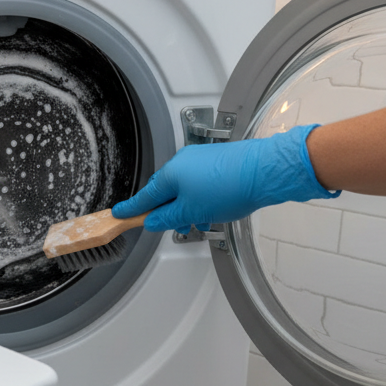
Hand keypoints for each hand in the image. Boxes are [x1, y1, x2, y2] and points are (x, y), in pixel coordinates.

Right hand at [112, 125, 338, 232]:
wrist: (266, 170)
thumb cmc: (230, 187)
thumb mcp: (192, 212)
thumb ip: (168, 218)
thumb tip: (153, 221)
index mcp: (170, 174)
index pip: (145, 196)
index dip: (132, 209)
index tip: (120, 214)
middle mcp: (182, 162)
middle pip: (166, 192)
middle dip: (169, 211)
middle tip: (176, 226)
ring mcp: (201, 160)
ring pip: (186, 188)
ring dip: (189, 206)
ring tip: (204, 219)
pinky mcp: (218, 161)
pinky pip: (201, 182)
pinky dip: (203, 197)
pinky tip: (215, 208)